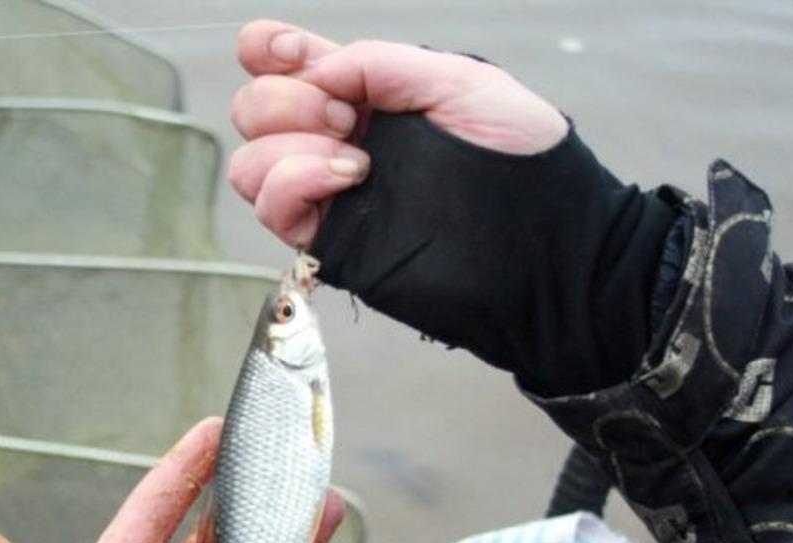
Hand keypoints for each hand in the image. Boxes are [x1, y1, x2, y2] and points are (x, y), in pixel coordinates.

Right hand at [229, 19, 567, 246]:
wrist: (542, 244)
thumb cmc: (521, 160)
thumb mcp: (457, 81)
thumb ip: (379, 64)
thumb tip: (314, 73)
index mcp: (365, 94)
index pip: (283, 62)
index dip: (269, 48)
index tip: (290, 51)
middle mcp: (337, 140)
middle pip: (253, 108)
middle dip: (286, 100)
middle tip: (348, 116)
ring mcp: (329, 194)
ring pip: (250, 164)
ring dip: (288, 147)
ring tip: (354, 157)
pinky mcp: (331, 241)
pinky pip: (272, 208)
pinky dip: (293, 183)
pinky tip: (347, 178)